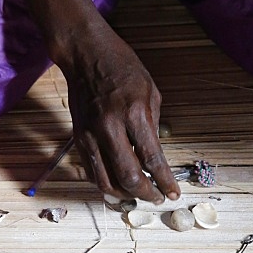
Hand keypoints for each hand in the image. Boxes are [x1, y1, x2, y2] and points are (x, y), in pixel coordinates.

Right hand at [64, 22, 179, 203]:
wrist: (85, 54)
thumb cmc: (122, 68)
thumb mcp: (151, 92)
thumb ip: (153, 127)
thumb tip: (154, 156)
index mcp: (134, 114)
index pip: (152, 159)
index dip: (165, 182)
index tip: (173, 193)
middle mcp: (110, 128)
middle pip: (128, 177)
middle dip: (145, 194)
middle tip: (156, 198)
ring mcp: (91, 135)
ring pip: (105, 181)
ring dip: (124, 194)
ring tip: (137, 195)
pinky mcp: (79, 138)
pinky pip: (92, 171)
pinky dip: (106, 183)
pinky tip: (118, 184)